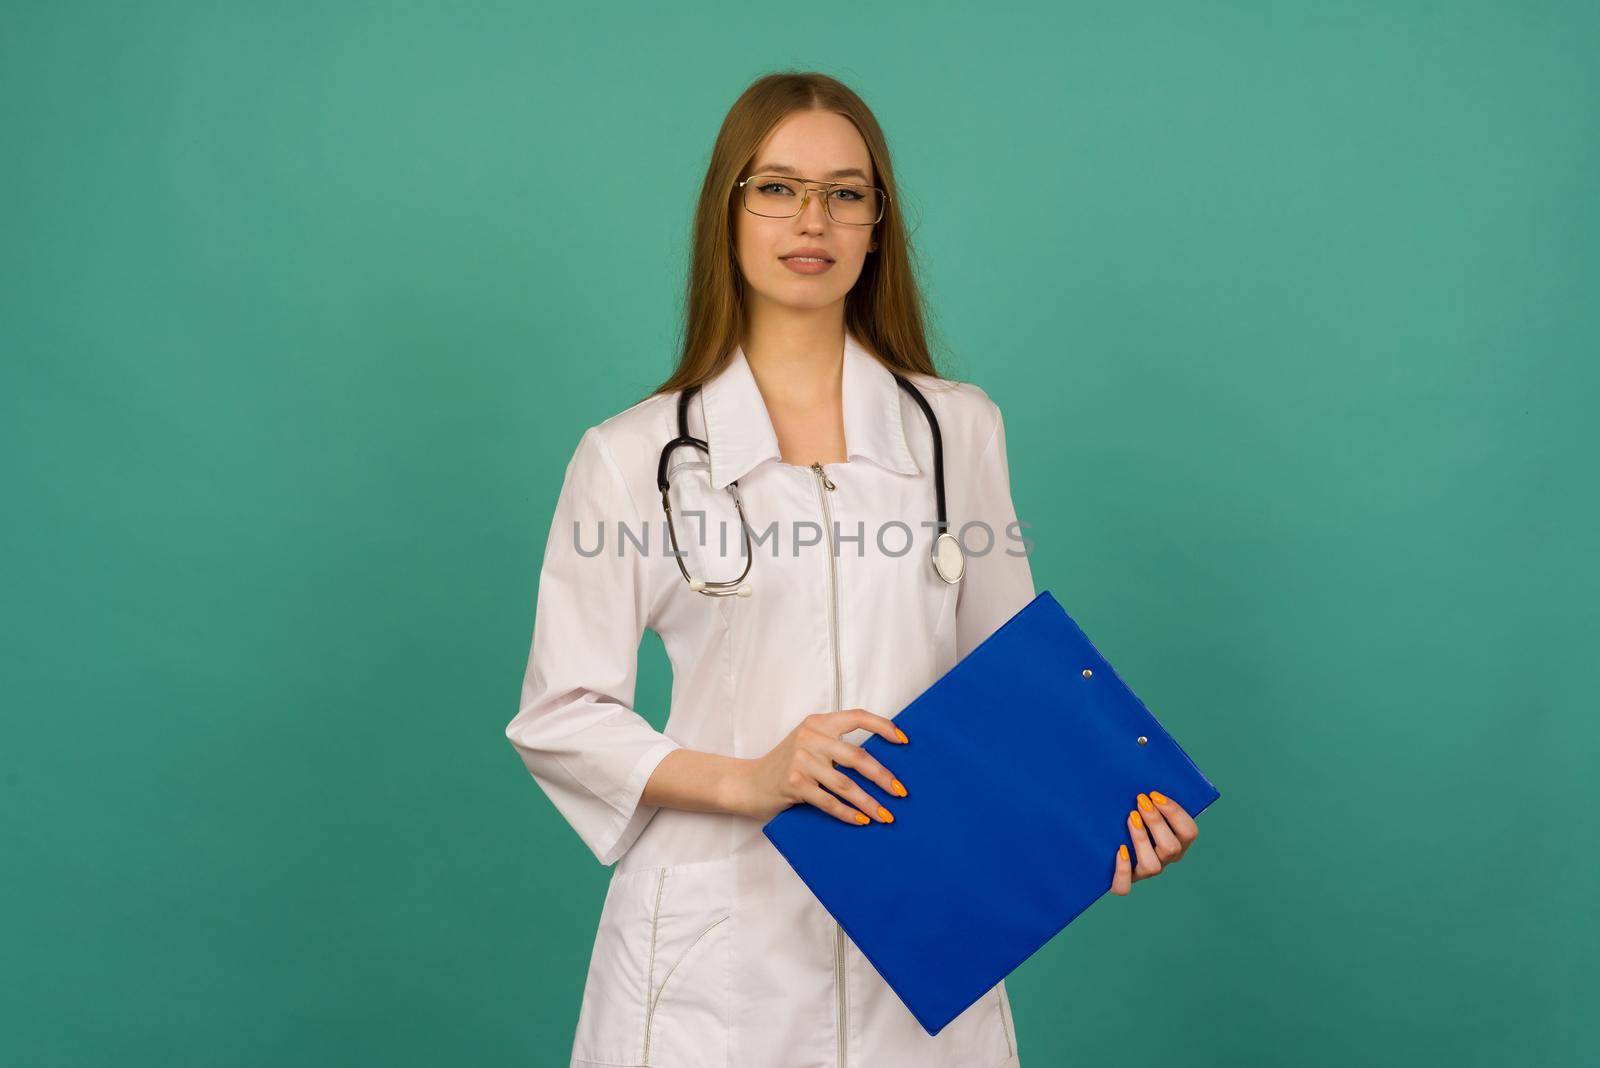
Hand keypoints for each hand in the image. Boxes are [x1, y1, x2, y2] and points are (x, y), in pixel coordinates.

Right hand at [734, 709, 908, 824]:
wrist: (747, 783)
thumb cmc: (784, 765)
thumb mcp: (808, 744)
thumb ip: (834, 745)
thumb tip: (878, 763)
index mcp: (818, 723)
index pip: (857, 717)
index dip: (883, 727)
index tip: (904, 740)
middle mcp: (810, 738)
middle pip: (857, 757)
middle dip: (883, 777)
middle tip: (900, 792)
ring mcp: (801, 761)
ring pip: (845, 785)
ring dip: (869, 802)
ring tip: (885, 815)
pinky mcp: (794, 785)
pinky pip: (828, 802)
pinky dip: (848, 813)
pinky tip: (861, 821)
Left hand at [1110, 790, 1197, 895]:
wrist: (1107, 838)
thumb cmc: (1131, 812)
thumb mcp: (1145, 802)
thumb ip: (1152, 791)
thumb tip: (1145, 758)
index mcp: (1178, 840)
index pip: (1189, 832)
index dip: (1175, 812)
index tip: (1155, 794)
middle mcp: (1165, 858)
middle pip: (1172, 848)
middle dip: (1157, 822)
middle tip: (1140, 801)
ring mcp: (1145, 871)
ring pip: (1152, 866)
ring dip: (1142, 840)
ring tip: (1130, 819)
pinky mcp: (1124, 881)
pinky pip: (1125, 886)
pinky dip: (1122, 870)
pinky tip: (1119, 850)